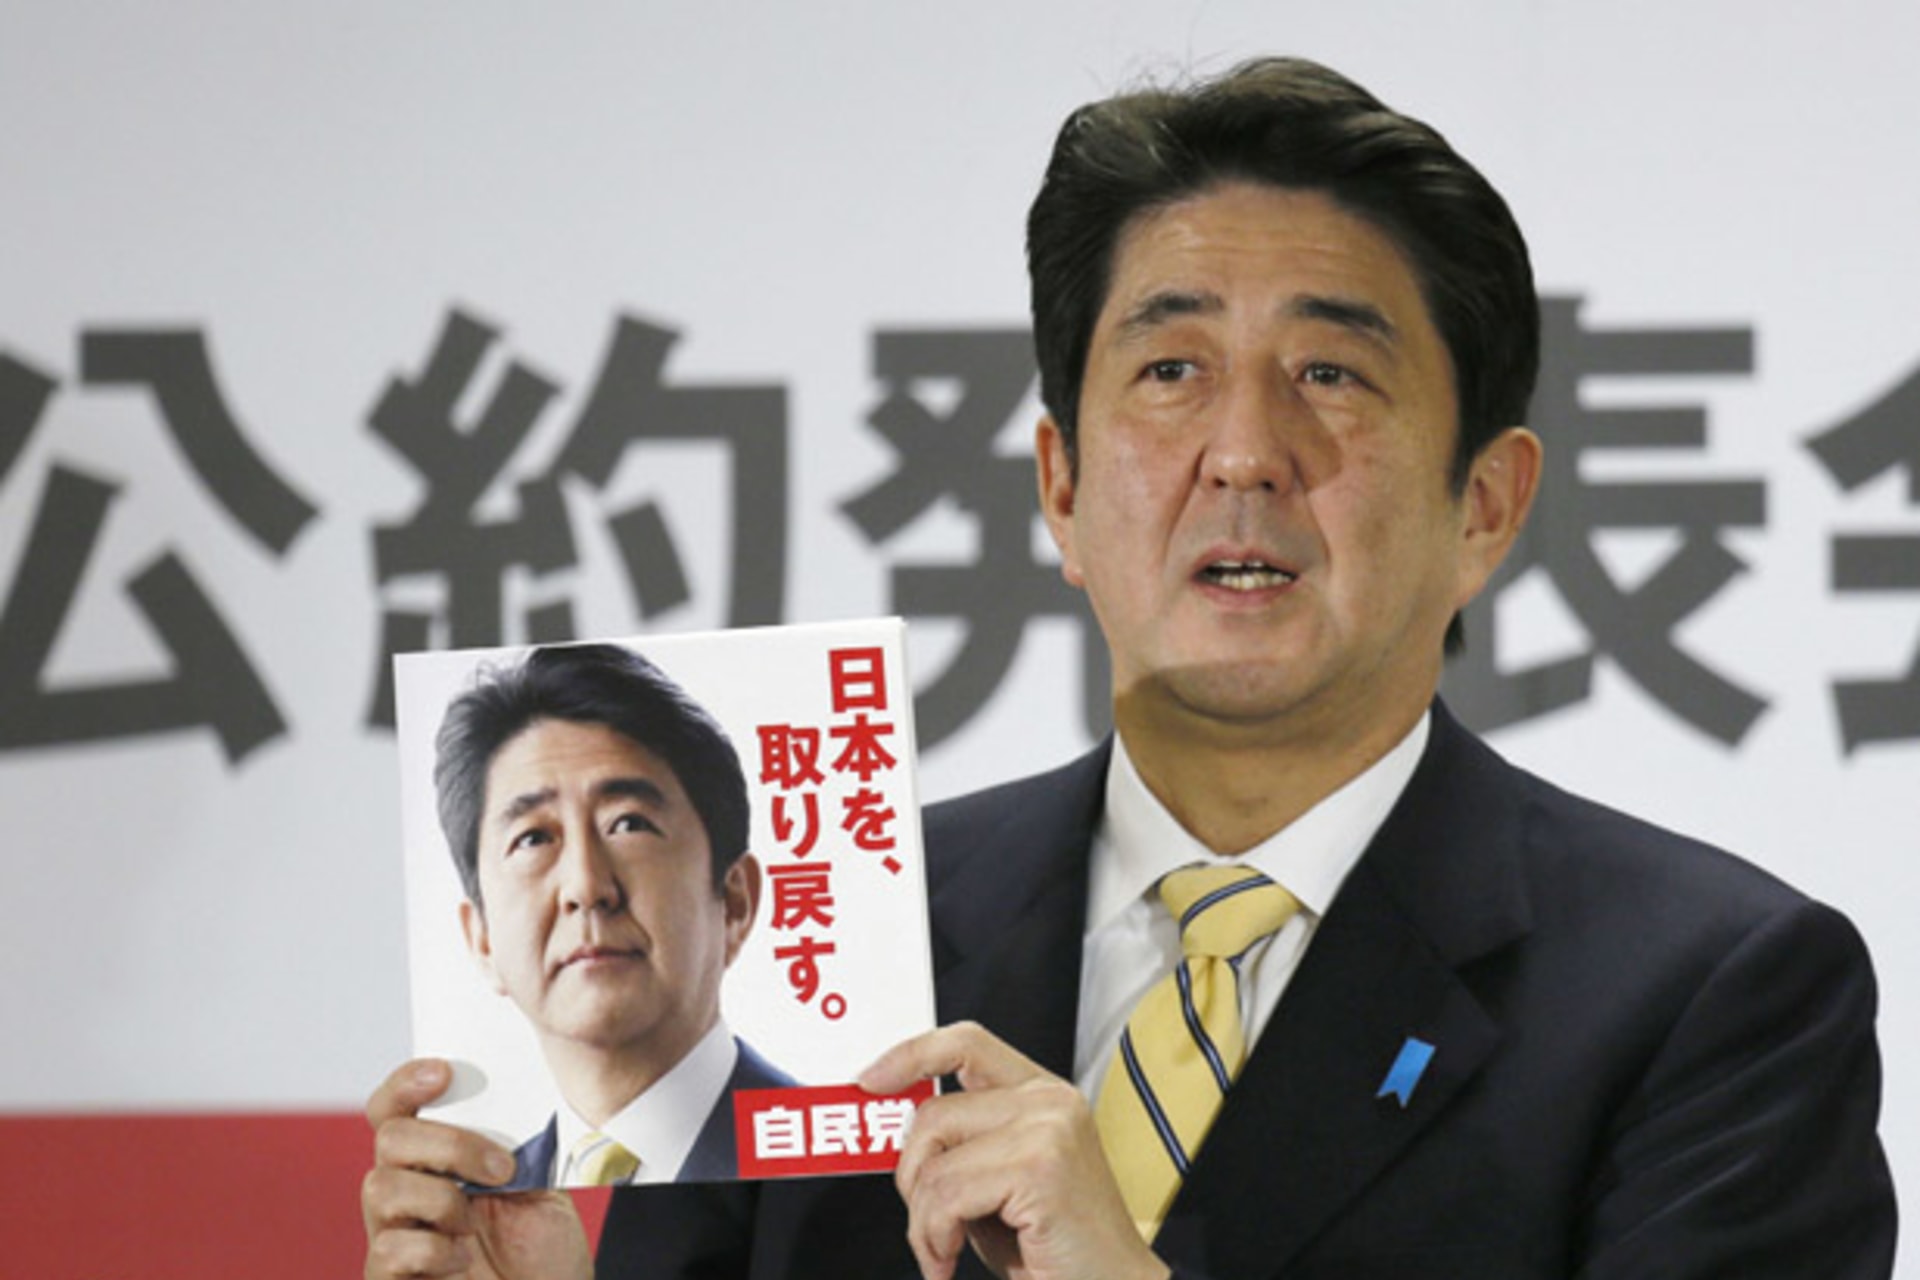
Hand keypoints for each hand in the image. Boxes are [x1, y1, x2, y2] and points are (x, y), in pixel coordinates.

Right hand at [361, 1058, 590, 1279]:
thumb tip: (516, 1099)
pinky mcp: (388, 1277)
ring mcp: (393, 1235)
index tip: (444, 1073)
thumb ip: (521, 1146)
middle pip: (390, 1138)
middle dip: (449, 1144)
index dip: (407, 1083)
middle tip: (502, 1169)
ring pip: (381, 1188)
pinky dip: (432, 1249)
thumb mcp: (542, 1186)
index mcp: (437, 1160)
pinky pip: (387, 1249)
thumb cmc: (542, 1250)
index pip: (397, 1109)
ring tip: (474, 1224)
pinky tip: (460, 1260)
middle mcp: (406, 1191)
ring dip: (441, 1199)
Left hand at [861, 1023, 1170, 1279]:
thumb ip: (962, 1147)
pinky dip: (935, 1238)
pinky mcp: (1039, 1168)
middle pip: (933, 1114)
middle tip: (929, 1227)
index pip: (966, 1042)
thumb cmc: (1057, 1250)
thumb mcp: (998, 1183)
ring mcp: (1047, 1129)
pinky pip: (947, 1195)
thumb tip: (899, 1134)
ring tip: (943, 1251)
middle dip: (911, 1180)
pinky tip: (951, 1260)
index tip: (870, 1079)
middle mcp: (1048, 1102)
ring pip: (934, 1161)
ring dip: (923, 1222)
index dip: (911, 1054)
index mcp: (1042, 1095)